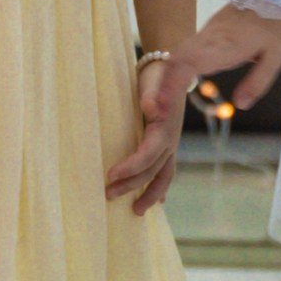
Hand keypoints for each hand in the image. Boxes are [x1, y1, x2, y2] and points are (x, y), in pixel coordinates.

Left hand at [106, 53, 185, 214]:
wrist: (173, 68)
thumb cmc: (158, 77)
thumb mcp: (154, 82)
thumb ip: (153, 95)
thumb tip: (150, 109)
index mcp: (165, 129)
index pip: (147, 155)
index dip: (130, 167)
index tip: (110, 175)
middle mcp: (171, 141)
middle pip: (152, 170)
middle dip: (131, 185)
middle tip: (108, 194)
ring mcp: (172, 145)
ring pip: (162, 176)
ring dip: (150, 194)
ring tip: (136, 212)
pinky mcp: (167, 145)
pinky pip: (165, 170)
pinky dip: (160, 187)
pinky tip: (156, 201)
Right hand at [172, 2, 280, 110]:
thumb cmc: (279, 22)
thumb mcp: (276, 56)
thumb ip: (257, 82)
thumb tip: (240, 105)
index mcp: (226, 45)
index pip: (188, 65)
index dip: (172, 85)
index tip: (164, 104)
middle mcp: (211, 37)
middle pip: (176, 60)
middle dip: (163, 84)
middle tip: (157, 109)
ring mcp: (209, 31)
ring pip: (179, 52)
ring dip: (168, 75)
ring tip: (163, 99)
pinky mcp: (211, 28)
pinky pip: (187, 46)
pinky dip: (177, 64)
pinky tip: (176, 78)